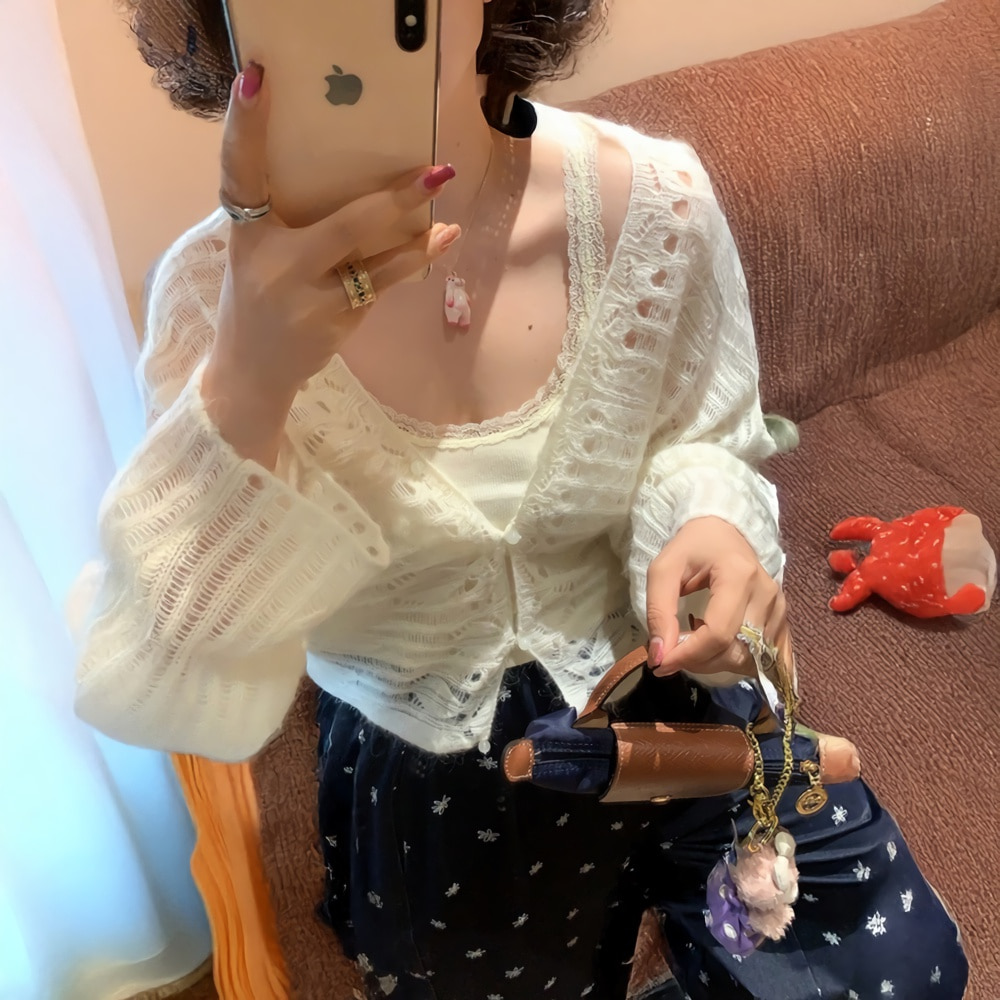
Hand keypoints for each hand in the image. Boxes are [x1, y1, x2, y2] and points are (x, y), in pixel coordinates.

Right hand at [206, 62, 460, 407]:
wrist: (251, 372)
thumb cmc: (258, 298)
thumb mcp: (258, 252)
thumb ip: (290, 219)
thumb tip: (358, 176)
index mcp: (246, 232)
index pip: (239, 169)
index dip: (244, 126)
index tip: (255, 79)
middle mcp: (273, 262)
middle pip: (342, 224)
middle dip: (393, 200)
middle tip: (434, 171)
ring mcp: (306, 296)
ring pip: (372, 260)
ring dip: (417, 238)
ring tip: (448, 217)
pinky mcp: (332, 322)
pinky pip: (380, 285)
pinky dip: (412, 262)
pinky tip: (439, 242)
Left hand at [644, 517, 786, 676]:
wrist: (723, 531)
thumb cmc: (692, 548)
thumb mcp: (663, 570)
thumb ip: (659, 611)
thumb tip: (661, 655)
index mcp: (739, 576)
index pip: (718, 633)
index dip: (689, 656)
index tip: (662, 663)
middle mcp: (766, 594)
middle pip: (737, 651)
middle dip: (700, 661)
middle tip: (673, 653)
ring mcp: (779, 608)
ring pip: (750, 659)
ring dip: (717, 662)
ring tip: (696, 640)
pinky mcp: (783, 619)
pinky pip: (769, 657)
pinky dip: (743, 663)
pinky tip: (723, 654)